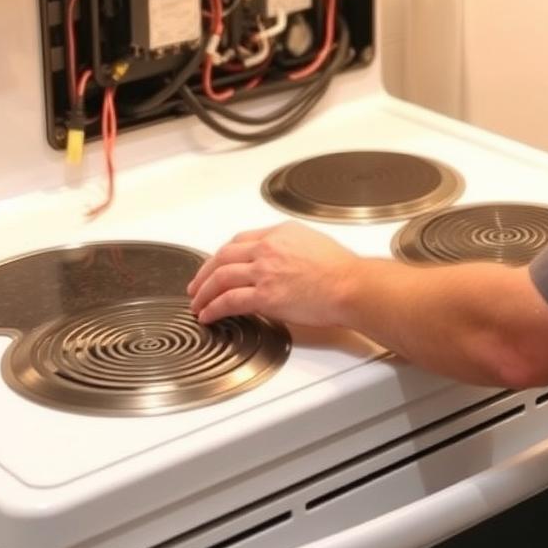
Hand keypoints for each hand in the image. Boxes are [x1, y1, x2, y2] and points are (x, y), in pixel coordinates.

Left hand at [187, 221, 355, 326]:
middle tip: (197, 284)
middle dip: (205, 272)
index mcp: (279, 233)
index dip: (223, 255)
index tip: (217, 264)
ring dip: (203, 291)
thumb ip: (291, 247)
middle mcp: (268, 248)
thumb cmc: (342, 269)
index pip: (240, 241)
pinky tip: (208, 314)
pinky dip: (213, 308)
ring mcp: (264, 271)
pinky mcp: (265, 295)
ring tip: (197, 303)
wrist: (350, 285)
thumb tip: (282, 260)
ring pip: (220, 277)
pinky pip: (229, 301)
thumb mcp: (313, 242)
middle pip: (223, 256)